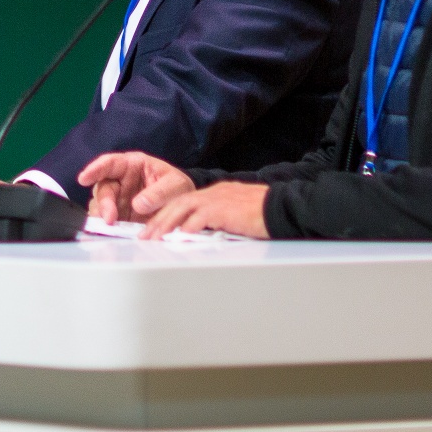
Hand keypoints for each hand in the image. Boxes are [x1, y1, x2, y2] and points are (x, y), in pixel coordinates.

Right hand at [76, 151, 191, 222]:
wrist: (185, 207)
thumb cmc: (179, 188)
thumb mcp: (176, 185)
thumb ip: (159, 192)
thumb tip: (138, 204)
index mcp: (132, 165)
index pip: (110, 163)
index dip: (95, 169)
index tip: (84, 178)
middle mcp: (120, 182)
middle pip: (103, 189)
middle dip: (103, 204)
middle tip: (109, 218)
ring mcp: (118, 200)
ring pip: (100, 207)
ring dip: (103, 217)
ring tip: (111, 227)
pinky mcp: (120, 217)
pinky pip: (107, 222)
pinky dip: (107, 229)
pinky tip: (112, 233)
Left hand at [142, 180, 269, 238]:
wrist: (285, 207)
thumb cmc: (266, 214)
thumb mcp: (238, 213)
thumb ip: (221, 220)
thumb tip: (207, 234)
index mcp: (216, 193)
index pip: (184, 201)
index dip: (167, 215)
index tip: (155, 228)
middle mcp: (213, 193)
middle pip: (177, 203)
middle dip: (159, 220)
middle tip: (146, 236)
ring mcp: (218, 199)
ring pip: (182, 208)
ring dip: (166, 224)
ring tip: (155, 238)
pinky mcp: (224, 209)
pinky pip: (199, 218)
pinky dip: (186, 228)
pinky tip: (177, 238)